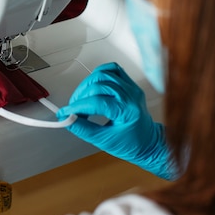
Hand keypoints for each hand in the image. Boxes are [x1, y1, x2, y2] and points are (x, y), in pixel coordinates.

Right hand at [57, 62, 174, 179]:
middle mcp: (131, 96)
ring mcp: (131, 88)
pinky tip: (93, 85)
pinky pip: (113, 70)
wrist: (148, 143)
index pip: (96, 102)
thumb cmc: (132, 144)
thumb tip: (67, 120)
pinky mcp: (129, 85)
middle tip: (73, 108)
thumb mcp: (104, 141)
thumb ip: (83, 129)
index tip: (66, 113)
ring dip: (87, 84)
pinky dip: (100, 74)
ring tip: (82, 98)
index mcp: (127, 111)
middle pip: (98, 85)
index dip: (77, 107)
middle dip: (80, 96)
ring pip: (104, 74)